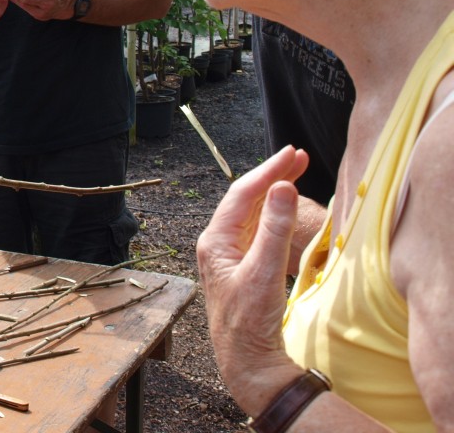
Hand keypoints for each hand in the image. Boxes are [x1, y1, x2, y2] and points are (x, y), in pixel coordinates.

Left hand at [196, 146, 309, 409]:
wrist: (246, 361)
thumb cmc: (249, 321)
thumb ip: (274, 228)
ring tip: (295, 172)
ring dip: (273, 192)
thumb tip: (282, 187)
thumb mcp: (264, 272)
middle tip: (299, 156)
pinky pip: (256, 228)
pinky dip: (273, 212)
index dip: (268, 171)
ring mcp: (229, 254)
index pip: (243, 193)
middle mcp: (218, 243)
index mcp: (215, 240)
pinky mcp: (242, 266)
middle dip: (271, 176)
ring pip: (251, 212)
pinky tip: (284, 206)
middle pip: (246, 198)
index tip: (292, 153)